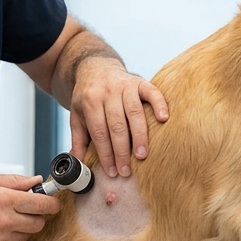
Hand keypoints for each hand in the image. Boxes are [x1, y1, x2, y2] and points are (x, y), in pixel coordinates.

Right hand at [0, 173, 60, 240]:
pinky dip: (10, 238)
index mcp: (4, 200)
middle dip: (38, 215)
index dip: (52, 203)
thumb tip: (36, 181)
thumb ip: (14, 181)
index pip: (42, 204)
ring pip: (27, 235)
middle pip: (39, 223)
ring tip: (6, 218)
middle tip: (27, 209)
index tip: (53, 202)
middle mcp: (4, 221)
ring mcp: (0, 239)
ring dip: (23, 227)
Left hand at [68, 56, 169, 177]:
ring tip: (142, 155)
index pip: (99, 132)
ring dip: (140, 136)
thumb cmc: (88, 97)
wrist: (96, 68)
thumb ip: (78, 140)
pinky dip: (159, 104)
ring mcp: (125, 85)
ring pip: (134, 113)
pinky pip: (152, 92)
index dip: (105, 153)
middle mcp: (108, 92)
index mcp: (90, 101)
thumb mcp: (77, 116)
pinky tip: (164, 119)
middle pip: (116, 125)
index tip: (112, 171)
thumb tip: (77, 164)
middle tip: (126, 171)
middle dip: (121, 151)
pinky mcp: (140, 81)